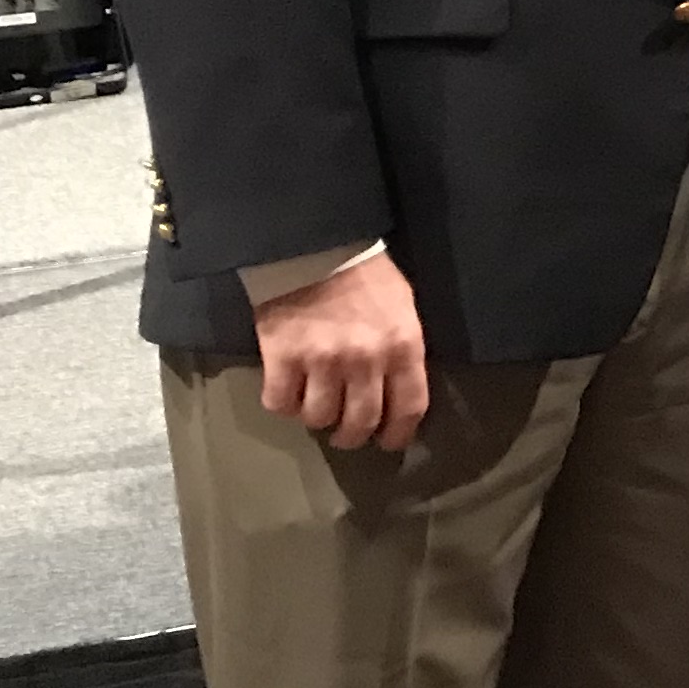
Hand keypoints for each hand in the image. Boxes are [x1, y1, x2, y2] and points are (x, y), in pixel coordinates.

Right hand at [254, 248, 431, 452]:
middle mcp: (365, 360)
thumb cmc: (364, 275)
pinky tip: (287, 390)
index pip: (408, 408)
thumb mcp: (402, 307)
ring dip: (316, 418)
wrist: (314, 245)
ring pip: (318, 418)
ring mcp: (322, 361)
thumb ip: (403, 349)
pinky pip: (280, 403)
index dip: (398, 434)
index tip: (388, 441)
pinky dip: (283, 404)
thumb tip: (400, 390)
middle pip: (361, 422)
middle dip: (353, 436)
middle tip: (345, 433)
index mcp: (403, 345)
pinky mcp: (282, 357)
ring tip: (315, 405)